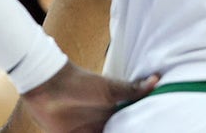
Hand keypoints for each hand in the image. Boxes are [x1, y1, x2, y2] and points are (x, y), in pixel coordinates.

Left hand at [18, 62, 157, 132]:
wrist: (48, 86)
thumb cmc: (81, 83)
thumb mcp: (109, 88)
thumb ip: (132, 89)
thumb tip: (157, 79)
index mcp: (112, 111)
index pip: (128, 124)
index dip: (137, 126)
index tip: (152, 128)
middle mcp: (101, 123)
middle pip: (116, 131)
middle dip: (124, 132)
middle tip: (144, 132)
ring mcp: (85, 131)